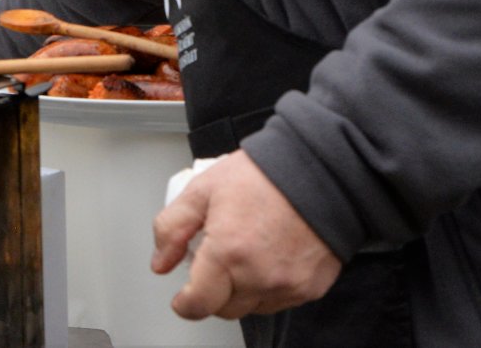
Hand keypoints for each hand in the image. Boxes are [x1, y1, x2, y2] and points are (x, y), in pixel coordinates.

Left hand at [152, 150, 342, 319]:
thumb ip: (172, 227)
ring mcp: (288, 285)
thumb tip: (160, 261)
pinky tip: (267, 257)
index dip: (185, 303)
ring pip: (252, 307)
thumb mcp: (202, 189)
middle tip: (214, 262)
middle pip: (225, 309)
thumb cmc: (264, 175)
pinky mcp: (311, 287)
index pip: (199, 303)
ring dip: (241, 291)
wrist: (319, 172)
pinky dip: (268, 287)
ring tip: (243, 253)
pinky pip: (280, 300)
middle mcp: (260, 276)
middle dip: (213, 292)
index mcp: (229, 252)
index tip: (182, 298)